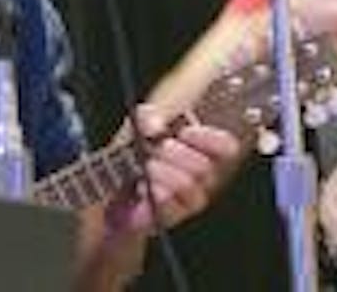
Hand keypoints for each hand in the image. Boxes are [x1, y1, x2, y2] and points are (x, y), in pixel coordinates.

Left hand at [105, 103, 240, 235]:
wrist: (109, 188)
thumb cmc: (132, 152)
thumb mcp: (139, 125)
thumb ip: (149, 117)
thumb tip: (154, 126)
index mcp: (202, 152)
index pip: (226, 148)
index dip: (211, 139)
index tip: (186, 132)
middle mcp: (201, 180)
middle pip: (205, 168)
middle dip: (178, 154)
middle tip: (158, 147)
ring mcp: (186, 202)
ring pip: (188, 186)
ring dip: (165, 172)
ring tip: (147, 166)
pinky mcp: (167, 220)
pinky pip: (167, 209)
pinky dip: (152, 194)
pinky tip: (141, 187)